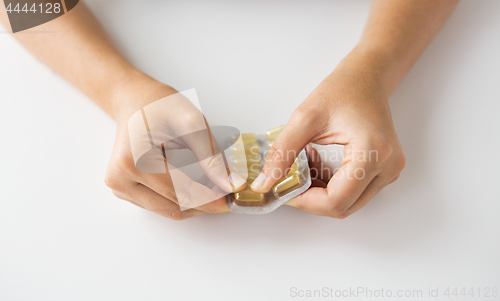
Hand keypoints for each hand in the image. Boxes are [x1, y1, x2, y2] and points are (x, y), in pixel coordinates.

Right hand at [104, 77, 242, 219]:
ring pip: (168, 210)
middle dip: (206, 203)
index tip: (233, 198)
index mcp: (133, 161)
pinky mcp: (125, 191)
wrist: (134, 99)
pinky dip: (182, 200)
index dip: (211, 199)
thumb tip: (232, 185)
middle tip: (229, 192)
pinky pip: (160, 205)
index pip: (180, 193)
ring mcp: (120, 188)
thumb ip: (212, 157)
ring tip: (215, 187)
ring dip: (195, 204)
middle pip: (175, 206)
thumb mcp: (192, 123)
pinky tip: (197, 186)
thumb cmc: (159, 105)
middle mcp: (120, 179)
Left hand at [250, 48, 405, 217]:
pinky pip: (354, 192)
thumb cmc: (342, 90)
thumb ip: (282, 153)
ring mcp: (389, 171)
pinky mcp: (385, 170)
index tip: (284, 190)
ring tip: (305, 164)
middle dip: (311, 199)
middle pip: (343, 207)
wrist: (367, 77)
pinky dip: (331, 186)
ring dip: (321, 192)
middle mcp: (387, 167)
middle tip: (289, 180)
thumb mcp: (304, 118)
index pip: (336, 200)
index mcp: (372, 152)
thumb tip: (264, 183)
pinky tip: (318, 164)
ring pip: (348, 203)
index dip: (305, 202)